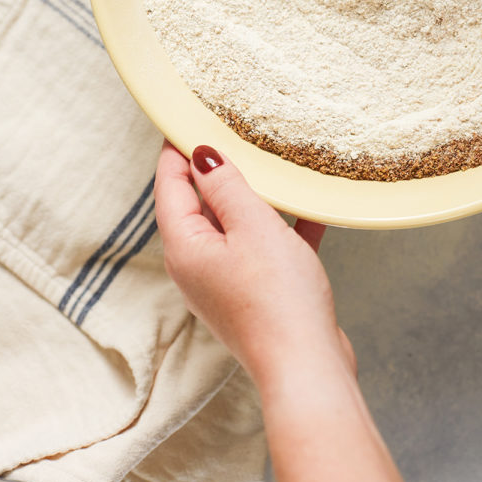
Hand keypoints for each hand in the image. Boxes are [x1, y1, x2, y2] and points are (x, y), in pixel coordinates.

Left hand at [154, 141, 404, 481]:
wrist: (307, 366)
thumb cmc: (277, 299)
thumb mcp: (251, 226)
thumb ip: (226, 186)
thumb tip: (202, 155)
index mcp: (186, 247)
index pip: (170, 185)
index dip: (177, 148)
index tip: (187, 115)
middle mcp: (198, 264)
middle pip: (199, 203)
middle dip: (216, 167)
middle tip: (233, 128)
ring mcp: (227, 280)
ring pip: (234, 223)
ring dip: (252, 194)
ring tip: (271, 159)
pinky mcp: (257, 292)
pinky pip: (265, 246)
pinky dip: (282, 225)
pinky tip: (310, 207)